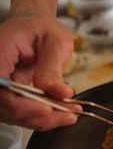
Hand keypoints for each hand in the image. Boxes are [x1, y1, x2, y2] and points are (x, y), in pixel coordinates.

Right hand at [0, 14, 81, 129]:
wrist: (35, 28)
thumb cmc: (43, 29)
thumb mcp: (56, 41)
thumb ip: (53, 68)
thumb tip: (60, 92)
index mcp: (0, 51)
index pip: (1, 87)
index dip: (21, 104)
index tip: (47, 108)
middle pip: (6, 105)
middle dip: (38, 115)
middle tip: (68, 114)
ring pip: (12, 114)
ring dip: (43, 119)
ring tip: (70, 113)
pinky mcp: (6, 96)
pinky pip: (20, 113)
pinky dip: (41, 117)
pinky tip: (62, 113)